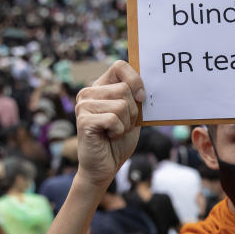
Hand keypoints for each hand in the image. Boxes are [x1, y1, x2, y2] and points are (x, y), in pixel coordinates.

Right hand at [73, 61, 144, 188]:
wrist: (105, 167)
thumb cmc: (119, 140)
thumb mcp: (132, 114)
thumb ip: (136, 97)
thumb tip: (151, 80)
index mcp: (100, 87)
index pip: (120, 66)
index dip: (135, 79)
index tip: (141, 98)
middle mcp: (88, 92)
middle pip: (125, 88)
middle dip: (133, 111)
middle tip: (123, 124)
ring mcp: (83, 105)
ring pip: (122, 105)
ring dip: (126, 123)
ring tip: (115, 131)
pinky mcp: (84, 120)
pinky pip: (114, 119)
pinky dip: (119, 131)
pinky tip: (109, 137)